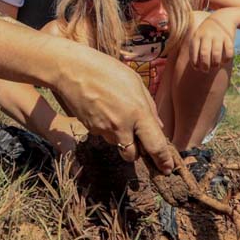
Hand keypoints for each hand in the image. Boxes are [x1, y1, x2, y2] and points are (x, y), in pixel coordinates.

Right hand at [53, 46, 172, 173]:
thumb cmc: (106, 70)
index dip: (163, 160)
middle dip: (137, 151)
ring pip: (117, 144)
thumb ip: (149, 106)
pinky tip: (103, 109)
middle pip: (133, 155)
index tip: (167, 169)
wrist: (72, 70)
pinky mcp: (90, 130)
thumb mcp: (135, 82)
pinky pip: (104, 134)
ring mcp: (103, 130)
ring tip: (115, 112)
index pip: (155, 146)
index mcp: (138, 113)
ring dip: (120, 136)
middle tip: (137, 138)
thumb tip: (158, 127)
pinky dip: (106, 127)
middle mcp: (121, 126)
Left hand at [189, 10, 236, 71]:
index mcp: (197, 36)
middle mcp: (207, 35)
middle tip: (206, 70)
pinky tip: (224, 61)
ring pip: (216, 53)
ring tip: (215, 66)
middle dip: (204, 65)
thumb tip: (196, 67)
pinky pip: (228, 51)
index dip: (194, 62)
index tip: (197, 68)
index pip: (193, 51)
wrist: (223, 17)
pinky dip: (226, 59)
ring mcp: (218, 36)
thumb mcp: (198, 34)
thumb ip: (195, 47)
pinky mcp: (228, 37)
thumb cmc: (207, 31)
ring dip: (215, 63)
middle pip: (204, 53)